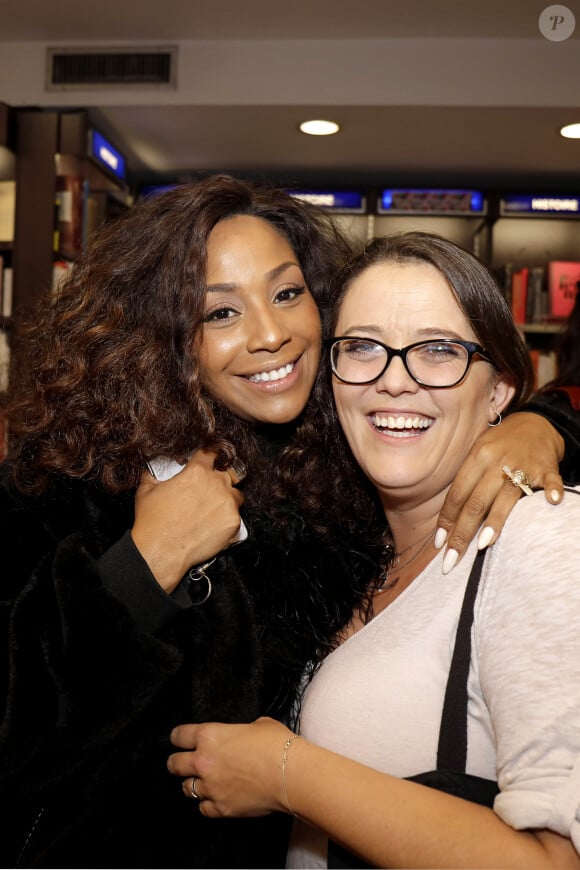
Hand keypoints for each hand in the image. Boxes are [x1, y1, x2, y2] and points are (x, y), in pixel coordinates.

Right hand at [131, 449, 243, 591]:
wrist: (160, 551)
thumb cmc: (152, 522)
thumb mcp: (146, 491)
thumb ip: (153, 475)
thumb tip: (152, 471)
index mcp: (197, 471)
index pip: (211, 453)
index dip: (210, 456)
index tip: (211, 460)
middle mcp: (216, 484)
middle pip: (228, 473)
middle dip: (219, 480)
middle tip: (210, 490)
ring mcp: (227, 503)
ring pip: (236, 495)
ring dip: (228, 498)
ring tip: (214, 509)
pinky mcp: (233, 523)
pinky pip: (236, 517)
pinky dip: (228, 520)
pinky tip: (214, 526)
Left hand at [167, 717, 291, 817]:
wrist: (291, 773)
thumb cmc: (277, 744)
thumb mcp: (257, 724)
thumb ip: (239, 731)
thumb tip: (241, 737)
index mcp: (209, 736)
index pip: (179, 736)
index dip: (178, 737)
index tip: (179, 740)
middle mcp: (204, 762)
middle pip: (174, 764)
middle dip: (178, 763)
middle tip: (183, 763)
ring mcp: (211, 787)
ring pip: (186, 789)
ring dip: (193, 784)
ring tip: (203, 782)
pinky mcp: (221, 808)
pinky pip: (203, 808)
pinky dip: (208, 803)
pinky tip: (216, 798)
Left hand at [435, 412, 563, 570]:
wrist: (534, 423)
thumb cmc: (499, 445)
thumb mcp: (477, 454)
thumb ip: (466, 482)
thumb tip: (446, 521)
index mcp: (477, 458)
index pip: (457, 493)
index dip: (446, 520)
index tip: (439, 545)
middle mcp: (497, 462)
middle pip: (476, 502)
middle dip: (461, 534)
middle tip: (451, 561)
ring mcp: (523, 465)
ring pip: (506, 496)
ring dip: (494, 521)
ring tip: (482, 545)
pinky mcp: (546, 468)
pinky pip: (550, 480)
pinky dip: (552, 490)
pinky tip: (551, 502)